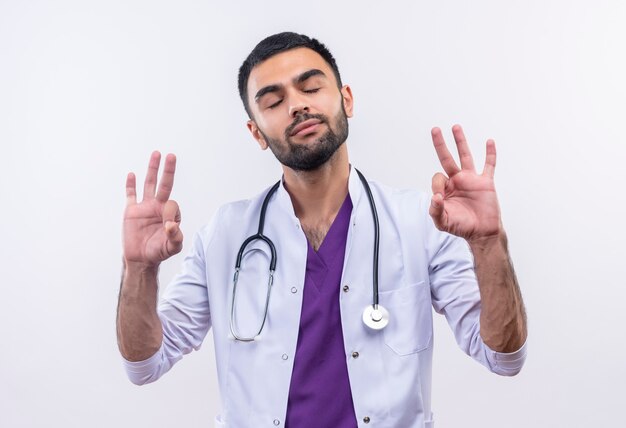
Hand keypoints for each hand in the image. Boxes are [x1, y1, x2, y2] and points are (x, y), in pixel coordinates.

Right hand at [123, 151, 182, 266]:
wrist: (141, 258)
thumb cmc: (159, 252)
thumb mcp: (171, 247)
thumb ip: (175, 237)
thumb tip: (171, 225)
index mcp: (170, 214)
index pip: (172, 205)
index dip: (170, 213)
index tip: (166, 225)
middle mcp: (158, 206)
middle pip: (165, 184)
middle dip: (168, 170)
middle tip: (171, 156)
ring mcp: (145, 207)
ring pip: (149, 184)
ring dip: (152, 169)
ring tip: (156, 154)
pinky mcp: (131, 210)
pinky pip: (131, 195)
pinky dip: (131, 185)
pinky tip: (132, 175)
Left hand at [429, 125, 501, 242]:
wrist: (482, 232)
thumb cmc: (461, 227)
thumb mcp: (442, 222)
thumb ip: (435, 210)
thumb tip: (435, 196)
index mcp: (445, 189)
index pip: (437, 176)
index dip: (437, 184)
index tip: (440, 196)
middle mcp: (457, 181)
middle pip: (446, 158)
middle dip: (440, 144)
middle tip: (435, 129)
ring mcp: (472, 180)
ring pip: (465, 156)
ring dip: (460, 141)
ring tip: (455, 127)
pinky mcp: (486, 182)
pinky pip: (489, 165)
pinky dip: (490, 154)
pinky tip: (489, 141)